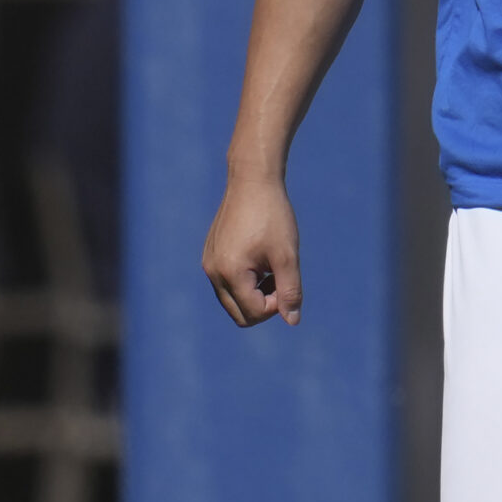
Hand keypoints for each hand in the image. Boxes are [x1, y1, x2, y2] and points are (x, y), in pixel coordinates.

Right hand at [202, 174, 302, 326]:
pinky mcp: (210, 255)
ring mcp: (208, 263)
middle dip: (265, 305)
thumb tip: (292, 320)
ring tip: (272, 268)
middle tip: (281, 278)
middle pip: (240, 314)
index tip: (288, 280)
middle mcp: (213, 272)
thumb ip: (290, 290)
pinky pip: (226, 284)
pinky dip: (245, 282)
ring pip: (232, 301)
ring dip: (255, 294)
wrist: (252, 181)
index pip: (254, 313)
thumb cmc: (273, 216)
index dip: (277, 305)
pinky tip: (261, 260)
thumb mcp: (287, 255)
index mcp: (230, 273)